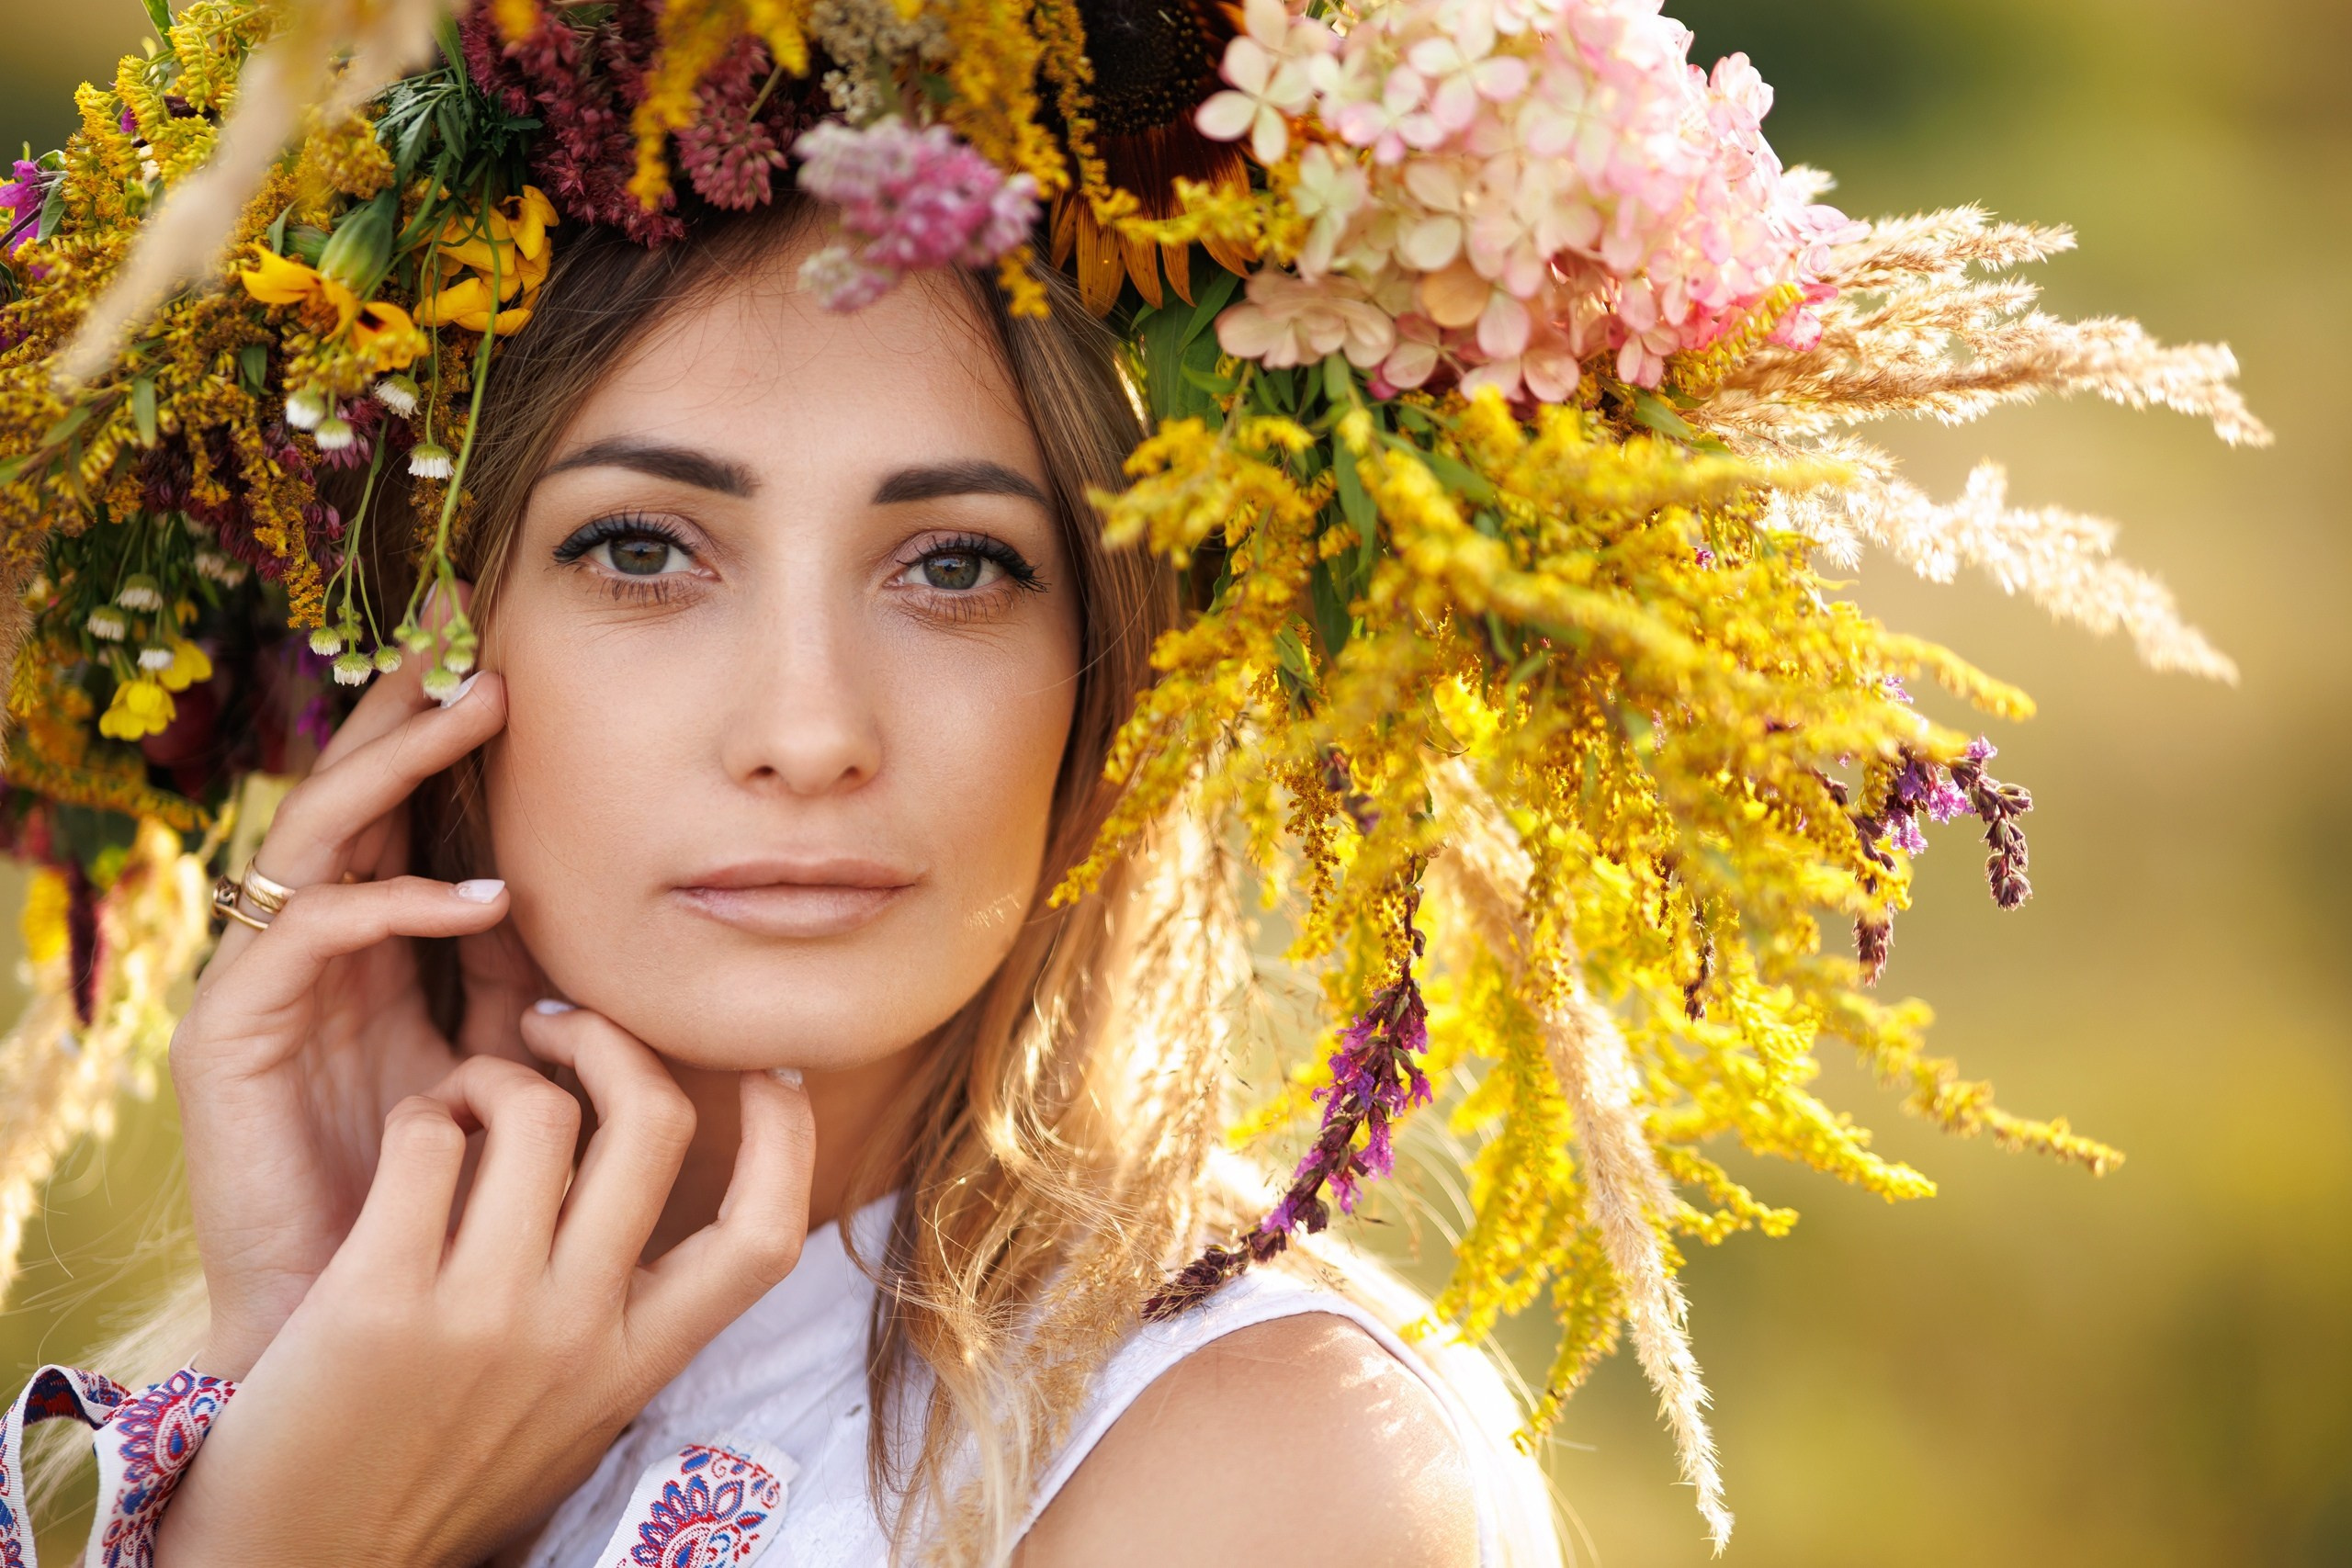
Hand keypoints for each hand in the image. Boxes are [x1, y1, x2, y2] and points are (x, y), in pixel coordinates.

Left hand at [156, 1007, 816, 1567]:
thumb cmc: (435, 1469)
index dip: (789, 1133)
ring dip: (494, 1073)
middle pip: (655, 1125)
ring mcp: (482, 1318)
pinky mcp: (378, 1300)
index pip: (766, 1237)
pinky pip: (429, 1136)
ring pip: (538, 1108)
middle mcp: (576, 1337)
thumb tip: (683, 1187)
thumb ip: (624, 1315)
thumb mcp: (569, 1411)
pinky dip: (419, 1114)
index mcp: (635, 1366)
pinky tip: (403, 1149)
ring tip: (457, 1106)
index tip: (770, 1071)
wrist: (302, 1563)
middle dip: (612, 1042)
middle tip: (559, 1033)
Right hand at [171, 608, 531, 1378]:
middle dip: (404, 709)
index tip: (503, 655)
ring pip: (321, 835)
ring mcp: (261, 982)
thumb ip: (526, 976)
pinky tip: (481, 896)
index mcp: (365, 945)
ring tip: (478, 711)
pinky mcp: (229, 1033)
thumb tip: (591, 894)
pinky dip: (397, 904)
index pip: (395, 809)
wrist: (356, 1317)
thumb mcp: (506, 1057)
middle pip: (348, 792)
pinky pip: (311, 932)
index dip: (439, 733)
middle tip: (464, 628)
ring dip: (401, 766)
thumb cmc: (442, 1191)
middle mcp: (305, 946)